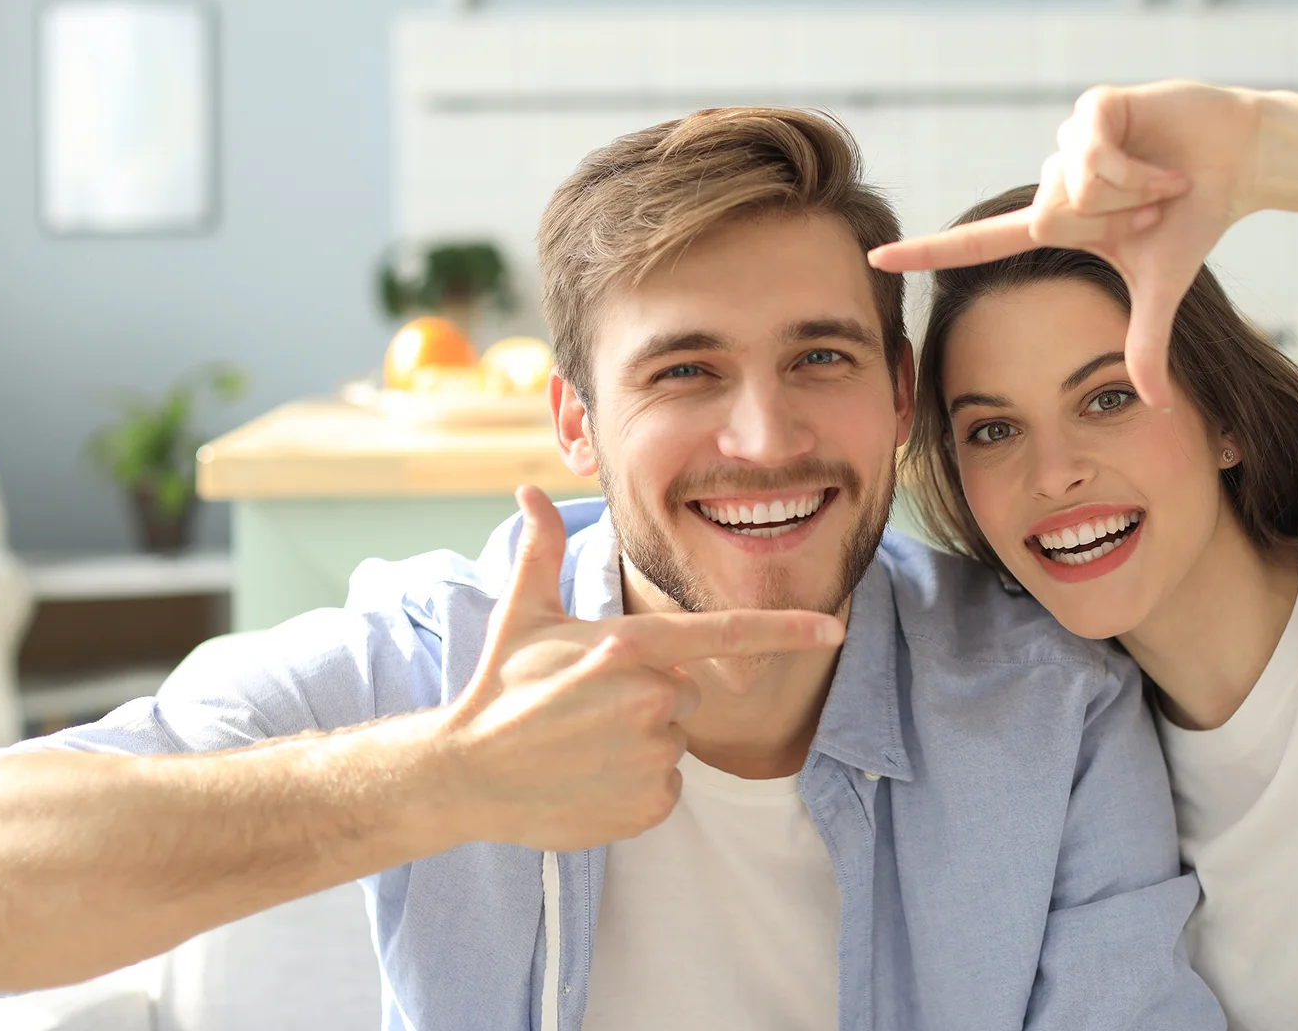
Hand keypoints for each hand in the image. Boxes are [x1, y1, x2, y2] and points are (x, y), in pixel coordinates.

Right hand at [436, 486, 844, 849]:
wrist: (464, 775)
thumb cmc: (499, 687)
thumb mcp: (522, 615)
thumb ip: (542, 551)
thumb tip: (526, 492)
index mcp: (629, 647)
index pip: (724, 633)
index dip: (786, 630)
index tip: (834, 628)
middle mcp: (649, 699)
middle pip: (689, 694)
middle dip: (653, 697)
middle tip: (591, 705)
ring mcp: (650, 756)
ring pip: (674, 741)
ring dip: (641, 742)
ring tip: (584, 743)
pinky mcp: (648, 806)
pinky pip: (666, 787)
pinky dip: (636, 786)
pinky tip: (589, 778)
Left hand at [868, 81, 1262, 409]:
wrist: (1240, 161)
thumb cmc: (1195, 217)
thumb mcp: (1162, 288)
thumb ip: (1146, 343)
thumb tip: (1159, 406)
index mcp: (1055, 222)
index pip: (977, 242)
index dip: (928, 253)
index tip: (875, 259)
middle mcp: (1052, 179)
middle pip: (1046, 220)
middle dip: (1112, 223)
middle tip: (1154, 210)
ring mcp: (1068, 140)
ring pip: (1072, 187)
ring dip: (1131, 196)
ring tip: (1164, 182)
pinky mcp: (1092, 108)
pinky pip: (1094, 157)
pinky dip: (1139, 172)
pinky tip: (1168, 163)